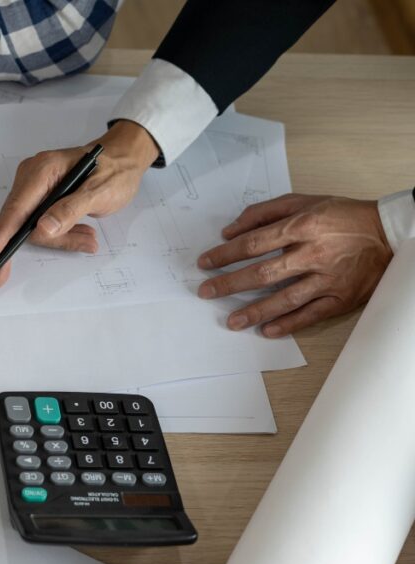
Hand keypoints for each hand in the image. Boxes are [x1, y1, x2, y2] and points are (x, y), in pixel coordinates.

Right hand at [0, 120, 158, 287]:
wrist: (123, 159)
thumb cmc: (115, 170)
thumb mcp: (100, 192)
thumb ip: (70, 210)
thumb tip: (42, 228)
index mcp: (43, 169)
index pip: (16, 208)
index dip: (1, 234)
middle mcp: (31, 176)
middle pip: (23, 222)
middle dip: (51, 238)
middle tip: (85, 242)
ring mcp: (33, 187)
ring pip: (32, 227)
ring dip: (60, 237)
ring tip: (88, 235)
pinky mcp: (38, 198)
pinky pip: (38, 224)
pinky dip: (59, 232)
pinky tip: (81, 231)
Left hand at [197, 194, 391, 336]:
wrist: (389, 233)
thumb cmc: (342, 216)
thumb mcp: (304, 202)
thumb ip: (264, 213)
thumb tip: (230, 231)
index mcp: (302, 226)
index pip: (253, 243)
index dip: (225, 254)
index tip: (206, 263)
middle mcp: (313, 253)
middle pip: (263, 273)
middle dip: (230, 284)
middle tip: (207, 292)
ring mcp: (328, 278)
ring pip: (285, 299)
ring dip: (255, 312)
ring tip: (231, 321)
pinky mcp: (341, 297)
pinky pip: (311, 315)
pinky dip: (288, 324)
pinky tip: (267, 330)